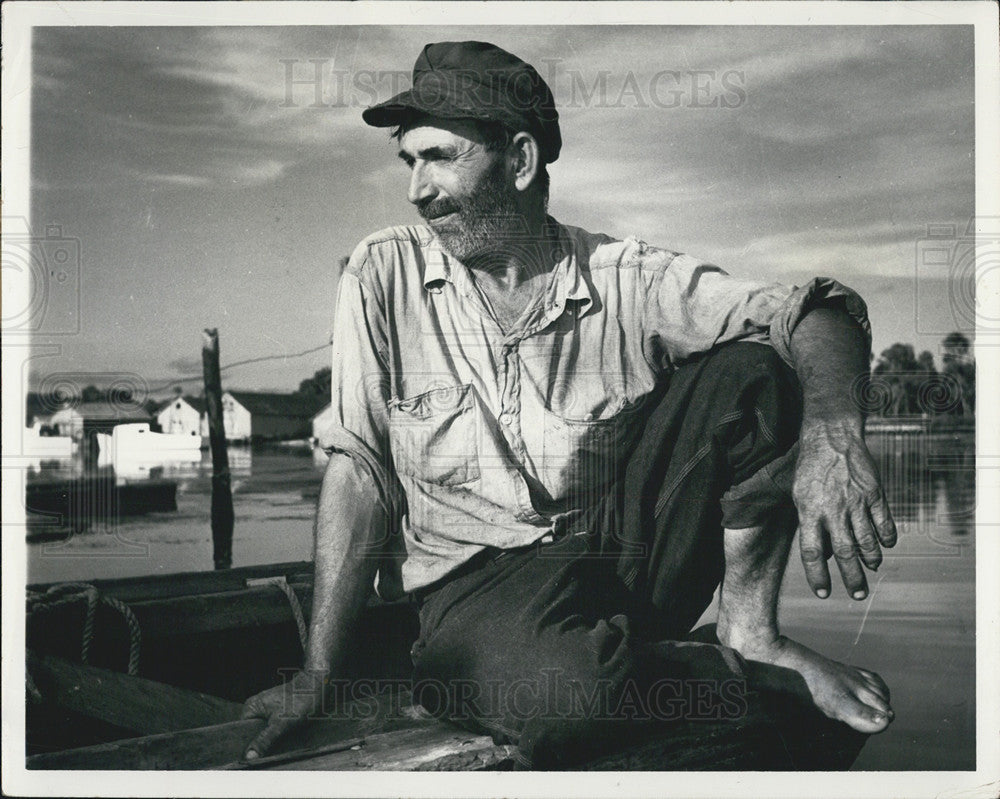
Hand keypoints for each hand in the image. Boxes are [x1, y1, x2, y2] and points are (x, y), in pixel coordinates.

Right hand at [240, 669, 326, 759]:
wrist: (320, 685)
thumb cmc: (301, 699)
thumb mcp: (281, 723)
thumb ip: (264, 740)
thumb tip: (249, 756)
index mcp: (251, 707)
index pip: (240, 733)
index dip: (246, 746)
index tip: (251, 758)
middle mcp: (257, 709)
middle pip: (253, 735)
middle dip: (260, 745)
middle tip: (268, 752)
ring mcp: (269, 712)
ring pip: (265, 735)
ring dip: (271, 742)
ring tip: (280, 742)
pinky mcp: (280, 715)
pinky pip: (275, 731)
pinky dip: (279, 737)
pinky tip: (286, 739)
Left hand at [792, 420, 896, 598]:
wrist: (830, 437)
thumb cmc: (810, 470)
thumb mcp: (799, 497)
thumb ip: (810, 525)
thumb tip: (822, 555)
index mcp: (809, 511)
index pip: (811, 552)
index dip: (817, 575)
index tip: (823, 593)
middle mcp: (833, 509)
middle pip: (844, 552)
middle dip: (851, 578)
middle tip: (858, 595)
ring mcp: (855, 501)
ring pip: (867, 541)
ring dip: (871, 560)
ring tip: (870, 570)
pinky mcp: (874, 493)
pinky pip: (884, 523)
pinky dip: (887, 538)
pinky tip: (885, 545)